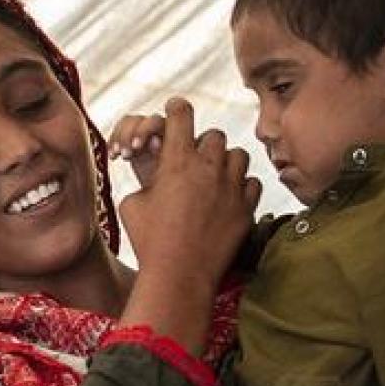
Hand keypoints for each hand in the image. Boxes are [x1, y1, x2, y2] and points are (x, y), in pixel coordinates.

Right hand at [117, 96, 260, 289]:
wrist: (179, 277)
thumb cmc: (149, 242)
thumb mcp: (132, 205)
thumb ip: (146, 181)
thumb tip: (152, 176)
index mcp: (176, 161)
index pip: (181, 114)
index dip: (176, 108)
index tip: (176, 110)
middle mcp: (208, 168)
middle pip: (214, 135)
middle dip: (203, 143)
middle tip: (196, 158)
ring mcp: (231, 188)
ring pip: (239, 155)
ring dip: (227, 162)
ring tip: (217, 177)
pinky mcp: (246, 209)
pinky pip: (253, 183)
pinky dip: (243, 187)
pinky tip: (230, 197)